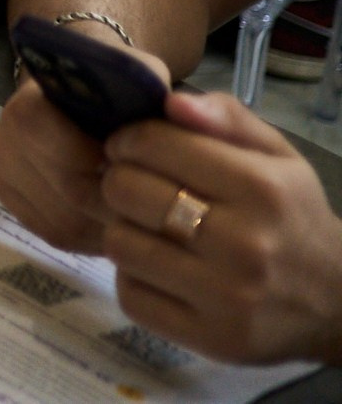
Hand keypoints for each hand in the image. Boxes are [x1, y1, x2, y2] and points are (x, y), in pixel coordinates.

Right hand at [0, 50, 151, 252]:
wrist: (74, 82)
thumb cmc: (114, 83)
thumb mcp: (140, 74)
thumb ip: (158, 90)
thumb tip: (178, 111)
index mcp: (29, 107)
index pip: (73, 159)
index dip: (120, 172)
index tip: (154, 171)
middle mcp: (2, 140)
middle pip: (70, 196)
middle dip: (121, 206)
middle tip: (160, 206)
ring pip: (63, 225)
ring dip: (108, 228)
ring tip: (140, 216)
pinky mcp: (5, 198)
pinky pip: (54, 234)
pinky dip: (91, 236)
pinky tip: (114, 222)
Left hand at [96, 90, 341, 366]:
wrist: (337, 303)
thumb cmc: (293, 216)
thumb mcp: (278, 156)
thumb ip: (226, 117)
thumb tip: (171, 101)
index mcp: (262, 189)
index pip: (152, 145)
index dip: (128, 139)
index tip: (129, 146)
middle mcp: (244, 244)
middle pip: (125, 191)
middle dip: (120, 180)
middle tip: (136, 186)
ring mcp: (225, 298)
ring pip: (119, 243)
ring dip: (124, 229)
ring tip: (149, 227)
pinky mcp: (209, 338)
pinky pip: (129, 295)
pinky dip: (133, 278)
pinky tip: (160, 269)